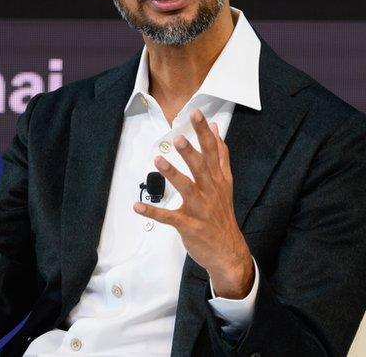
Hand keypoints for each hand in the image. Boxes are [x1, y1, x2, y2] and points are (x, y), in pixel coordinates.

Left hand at [133, 109, 253, 298]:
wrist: (228, 251)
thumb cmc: (221, 213)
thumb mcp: (225, 182)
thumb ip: (220, 155)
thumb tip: (216, 129)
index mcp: (217, 180)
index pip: (213, 152)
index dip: (204, 133)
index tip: (197, 114)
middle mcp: (210, 192)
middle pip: (201, 168)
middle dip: (190, 153)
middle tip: (178, 137)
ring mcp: (200, 209)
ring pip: (186, 189)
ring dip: (172, 175)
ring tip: (158, 161)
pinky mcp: (189, 226)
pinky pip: (169, 218)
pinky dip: (154, 213)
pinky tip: (138, 207)